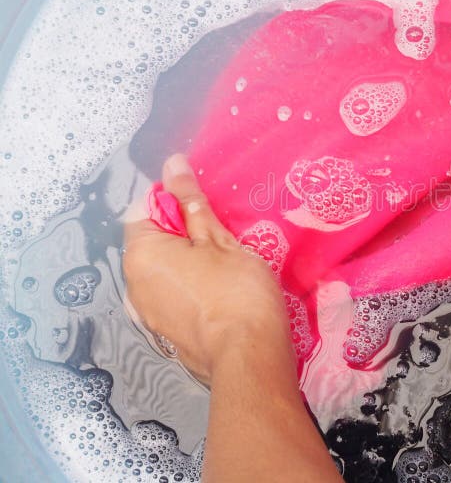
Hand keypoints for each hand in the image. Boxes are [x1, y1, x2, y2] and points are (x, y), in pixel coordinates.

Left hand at [122, 154, 294, 384]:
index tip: (207, 209)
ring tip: (225, 266)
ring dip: (188, 261)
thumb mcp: (217, 238)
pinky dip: (191, 287)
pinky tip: (220, 293)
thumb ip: (190, 201)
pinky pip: (173, 295)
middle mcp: (133, 283)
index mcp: (140, 254)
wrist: (249, 355)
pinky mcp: (166, 333)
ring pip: (165, 270)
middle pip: (154, 241)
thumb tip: (172, 164)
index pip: (144, 208)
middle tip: (223, 236)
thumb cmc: (236, 289)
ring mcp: (148, 313)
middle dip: (184, 232)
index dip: (175, 201)